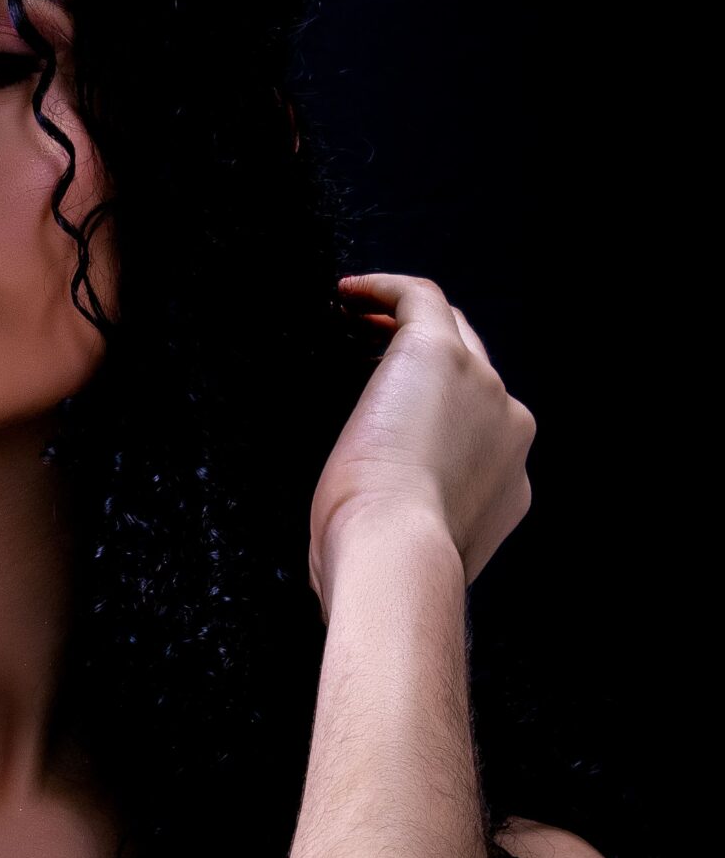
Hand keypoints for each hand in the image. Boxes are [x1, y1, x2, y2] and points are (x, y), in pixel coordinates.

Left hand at [308, 272, 537, 617]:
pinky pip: (419, 299)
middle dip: (431, 356)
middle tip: (373, 350)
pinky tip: (349, 294)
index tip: (393, 414)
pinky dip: (384, 289)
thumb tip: (351, 546)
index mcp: (508, 481)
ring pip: (452, 327)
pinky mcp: (441, 354)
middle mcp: (507, 425)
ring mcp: (481, 386)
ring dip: (407, 318)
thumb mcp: (404, 556)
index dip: (438, 411)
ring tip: (359, 315)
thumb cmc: (384, 569)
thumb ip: (402, 537)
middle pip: (476, 367)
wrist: (397, 554)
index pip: (480, 428)